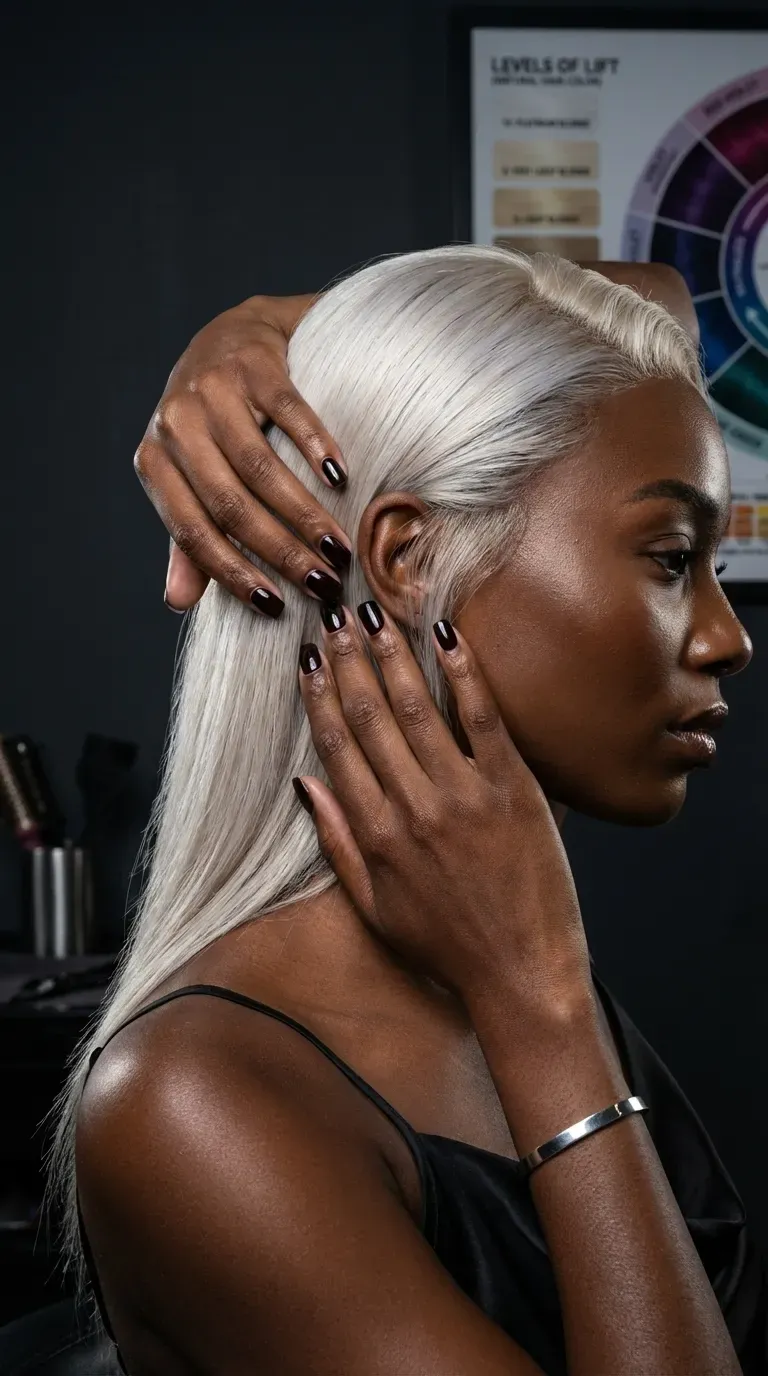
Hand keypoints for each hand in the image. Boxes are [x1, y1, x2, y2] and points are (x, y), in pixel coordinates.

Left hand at [133, 293, 352, 614]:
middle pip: (230, 504)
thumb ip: (186, 540)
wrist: (235, 335)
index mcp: (154, 461)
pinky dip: (317, 448)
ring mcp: (212, 389)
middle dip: (280, 552)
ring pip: (260, 467)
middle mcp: (175, 424)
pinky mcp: (253, 363)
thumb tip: (177, 603)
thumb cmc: (212, 424)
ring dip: (304, 515)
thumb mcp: (191, 478)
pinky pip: (290, 413)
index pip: (190, 532)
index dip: (232, 573)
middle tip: (323, 584)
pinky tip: (341, 479)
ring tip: (339, 549)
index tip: (275, 606)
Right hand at [294, 602, 592, 1017]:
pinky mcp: (513, 789)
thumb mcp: (374, 907)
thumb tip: (304, 784)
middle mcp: (413, 808)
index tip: (309, 657)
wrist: (522, 976)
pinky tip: (445, 635)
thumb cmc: (447, 949)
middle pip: (369, 717)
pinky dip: (463, 673)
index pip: (336, 747)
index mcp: (376, 836)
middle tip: (333, 615)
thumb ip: (337, 843)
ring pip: (417, 708)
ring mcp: (464, 795)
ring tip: (374, 613)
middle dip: (349, 659)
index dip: (319, 695)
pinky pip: (484, 717)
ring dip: (392, 654)